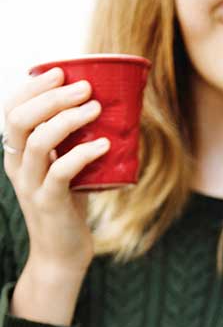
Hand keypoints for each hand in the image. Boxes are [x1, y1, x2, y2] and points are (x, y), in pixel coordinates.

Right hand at [3, 66, 108, 278]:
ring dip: (69, 120)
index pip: (12, 109)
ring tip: (97, 110)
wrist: (61, 254)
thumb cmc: (68, 209)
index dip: (33, 87)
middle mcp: (17, 166)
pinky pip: (61, 171)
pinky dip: (83, 154)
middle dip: (52, 97)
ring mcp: (31, 185)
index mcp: (16, 153)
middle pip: (21, 118)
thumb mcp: (66, 171)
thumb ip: (72, 147)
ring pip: (39, 141)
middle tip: (85, 88)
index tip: (60, 71)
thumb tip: (104, 115)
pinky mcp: (49, 203)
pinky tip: (105, 145)